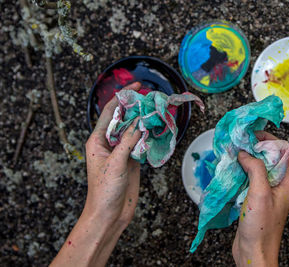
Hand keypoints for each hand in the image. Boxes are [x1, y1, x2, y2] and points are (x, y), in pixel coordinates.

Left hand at [51, 82, 141, 266]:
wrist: (109, 215)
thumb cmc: (104, 191)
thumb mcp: (115, 163)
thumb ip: (128, 141)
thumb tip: (141, 121)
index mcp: (98, 140)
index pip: (111, 112)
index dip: (123, 97)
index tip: (137, 86)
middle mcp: (109, 142)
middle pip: (125, 118)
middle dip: (138, 107)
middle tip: (153, 98)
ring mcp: (122, 151)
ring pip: (135, 130)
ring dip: (146, 121)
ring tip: (159, 110)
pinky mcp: (133, 160)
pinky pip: (142, 143)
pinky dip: (151, 135)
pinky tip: (159, 129)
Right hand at [232, 131, 288, 266]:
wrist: (253, 253)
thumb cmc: (261, 226)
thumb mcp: (260, 193)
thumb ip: (255, 169)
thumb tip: (245, 152)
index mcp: (286, 181)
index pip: (281, 151)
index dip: (267, 139)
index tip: (250, 134)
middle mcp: (278, 185)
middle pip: (267, 158)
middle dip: (253, 148)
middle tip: (237, 142)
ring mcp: (266, 192)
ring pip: (256, 168)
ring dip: (245, 160)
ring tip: (231, 153)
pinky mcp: (254, 199)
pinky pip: (248, 179)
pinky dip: (240, 172)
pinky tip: (230, 169)